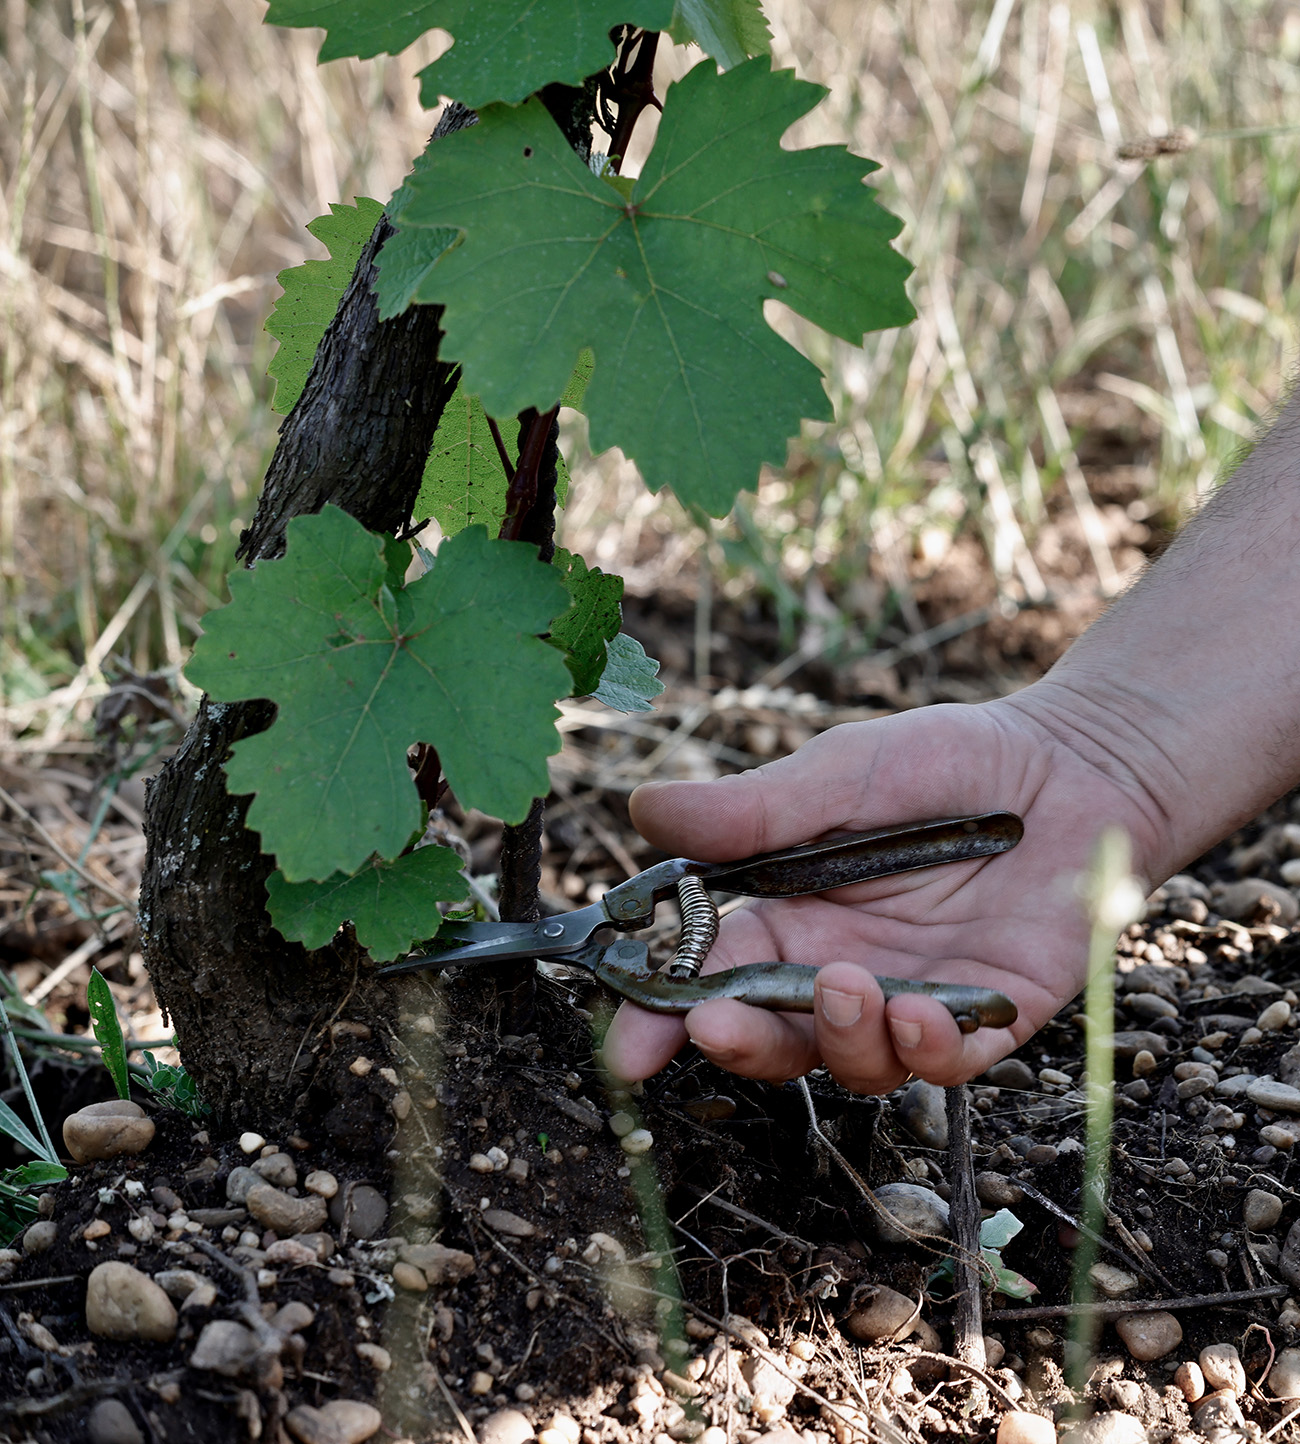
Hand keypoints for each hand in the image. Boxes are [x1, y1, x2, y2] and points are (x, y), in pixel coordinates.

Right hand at [601, 693, 1164, 1091]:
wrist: (1074, 762)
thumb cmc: (947, 758)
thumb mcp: (839, 774)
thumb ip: (751, 810)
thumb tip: (642, 811)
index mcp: (791, 914)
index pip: (711, 974)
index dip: (663, 1013)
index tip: (628, 1044)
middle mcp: (842, 967)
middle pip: (774, 1036)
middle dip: (740, 1043)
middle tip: (718, 1024)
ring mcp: (914, 998)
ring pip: (856, 1062)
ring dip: (839, 1039)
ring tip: (847, 984)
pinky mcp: (989, 1014)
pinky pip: (950, 1063)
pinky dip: (927, 1051)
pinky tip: (920, 1009)